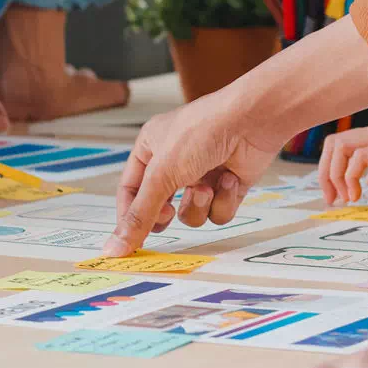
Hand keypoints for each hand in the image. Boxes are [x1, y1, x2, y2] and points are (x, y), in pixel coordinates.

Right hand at [103, 86, 285, 256]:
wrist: (252, 120)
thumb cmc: (201, 132)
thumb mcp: (162, 174)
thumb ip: (140, 214)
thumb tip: (115, 246)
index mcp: (150, 148)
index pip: (130, 189)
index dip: (129, 216)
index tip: (129, 242)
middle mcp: (174, 161)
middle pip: (159, 204)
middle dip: (166, 213)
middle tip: (168, 215)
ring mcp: (202, 173)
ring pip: (190, 212)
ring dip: (198, 204)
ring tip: (207, 186)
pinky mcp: (228, 185)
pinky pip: (218, 210)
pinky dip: (224, 199)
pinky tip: (230, 178)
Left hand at [319, 106, 367, 203]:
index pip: (348, 140)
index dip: (333, 165)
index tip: (335, 190)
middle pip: (335, 141)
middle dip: (325, 170)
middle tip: (330, 197)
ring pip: (340, 145)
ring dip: (333, 175)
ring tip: (343, 198)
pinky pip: (359, 157)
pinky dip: (350, 178)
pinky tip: (357, 195)